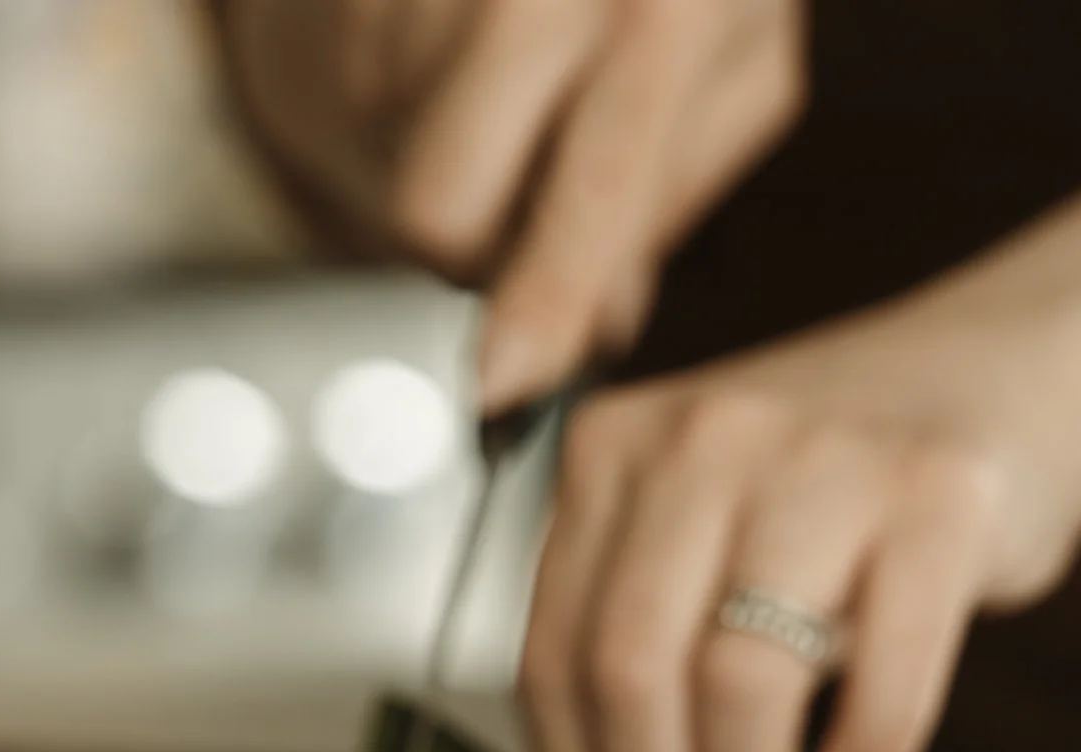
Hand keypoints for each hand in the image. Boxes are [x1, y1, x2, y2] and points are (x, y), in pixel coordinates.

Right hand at [213, 0, 805, 408]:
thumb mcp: (737, 57)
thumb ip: (676, 191)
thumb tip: (603, 320)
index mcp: (660, 12)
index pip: (589, 194)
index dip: (541, 303)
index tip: (502, 385)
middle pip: (437, 204)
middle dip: (460, 243)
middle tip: (505, 207)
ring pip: (380, 152)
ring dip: (425, 153)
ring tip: (490, 86)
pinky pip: (344, 84)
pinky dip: (389, 90)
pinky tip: (445, 42)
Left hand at [520, 295, 1080, 751]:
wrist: (1007, 370)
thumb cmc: (836, 479)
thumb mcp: (704, 541)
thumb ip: (631, 664)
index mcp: (613, 446)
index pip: (555, 653)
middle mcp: (705, 437)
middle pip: (631, 671)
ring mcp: (824, 458)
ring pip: (738, 679)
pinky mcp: (940, 496)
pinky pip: (884, 674)